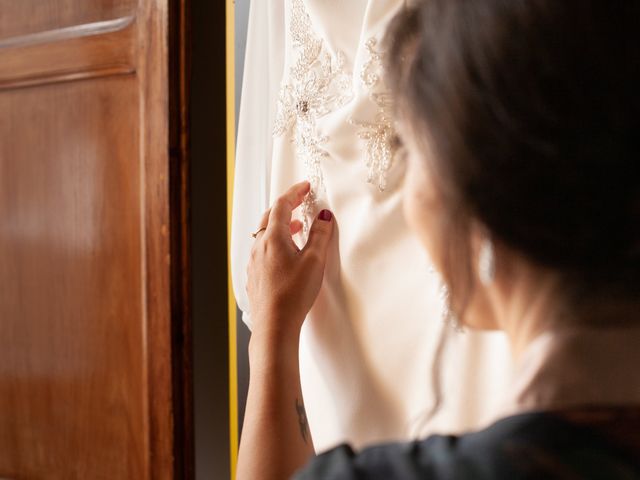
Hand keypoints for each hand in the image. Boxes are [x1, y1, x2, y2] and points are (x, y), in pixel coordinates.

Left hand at [247, 181, 334, 341]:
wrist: (274, 325)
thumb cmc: (294, 293)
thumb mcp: (314, 261)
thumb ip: (319, 235)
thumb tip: (324, 216)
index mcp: (273, 238)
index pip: (282, 205)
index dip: (294, 193)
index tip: (305, 187)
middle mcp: (259, 246)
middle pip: (269, 217)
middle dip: (286, 207)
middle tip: (300, 202)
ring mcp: (254, 262)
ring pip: (264, 235)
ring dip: (281, 226)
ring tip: (297, 229)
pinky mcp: (254, 276)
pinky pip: (263, 250)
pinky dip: (275, 243)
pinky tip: (286, 255)